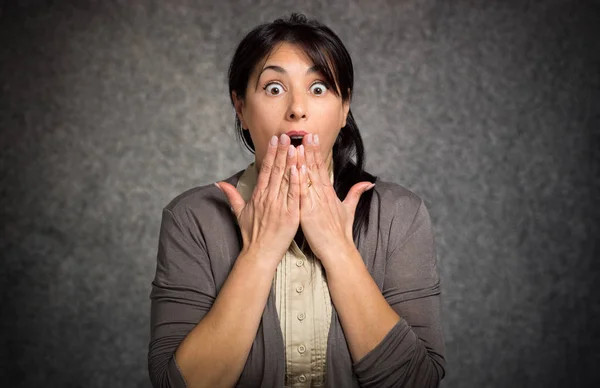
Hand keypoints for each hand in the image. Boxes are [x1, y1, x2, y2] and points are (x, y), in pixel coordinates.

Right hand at [216, 134, 299, 267]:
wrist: (259, 253)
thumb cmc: (251, 235)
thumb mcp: (239, 213)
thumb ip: (232, 196)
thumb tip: (219, 184)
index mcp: (258, 196)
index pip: (265, 170)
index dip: (271, 154)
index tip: (275, 140)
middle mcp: (268, 198)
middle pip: (276, 170)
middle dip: (282, 152)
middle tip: (287, 136)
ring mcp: (279, 206)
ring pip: (286, 180)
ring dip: (291, 162)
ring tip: (296, 147)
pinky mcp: (290, 215)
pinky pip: (294, 195)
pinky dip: (297, 182)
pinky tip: (301, 169)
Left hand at [296, 133, 374, 264]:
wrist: (338, 249)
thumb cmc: (341, 232)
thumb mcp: (349, 210)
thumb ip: (356, 194)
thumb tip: (368, 183)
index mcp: (329, 193)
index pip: (322, 168)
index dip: (317, 152)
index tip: (313, 138)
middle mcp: (322, 195)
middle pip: (315, 168)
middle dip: (310, 150)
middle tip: (306, 133)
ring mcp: (315, 203)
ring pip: (308, 178)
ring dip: (302, 161)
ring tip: (298, 145)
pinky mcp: (308, 213)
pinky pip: (302, 194)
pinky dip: (299, 181)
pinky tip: (295, 169)